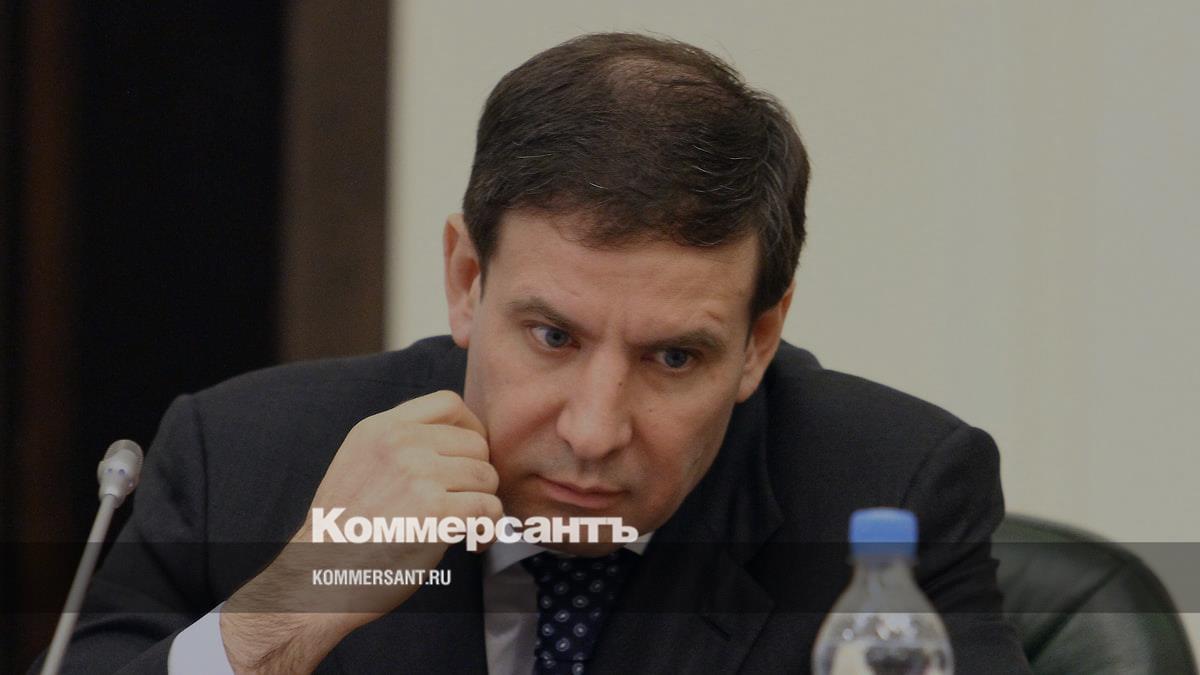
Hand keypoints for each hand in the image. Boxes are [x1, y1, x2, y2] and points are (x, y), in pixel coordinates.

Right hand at [219, 390, 500, 673]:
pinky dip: (489, 530)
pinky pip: (488, 510)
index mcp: (380, 429)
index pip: (448, 403)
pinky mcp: (434, 512)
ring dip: (486, 505)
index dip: (471, 428)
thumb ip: (398, 444)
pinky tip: (473, 544)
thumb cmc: (343, 529)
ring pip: (487, 477)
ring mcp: (417, 475)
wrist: (320, 577)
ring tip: (469, 527)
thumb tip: (454, 438)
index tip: (471, 457)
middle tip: (467, 504)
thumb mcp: (357, 463)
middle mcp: (399, 444)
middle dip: (479, 476)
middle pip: (476, 444)